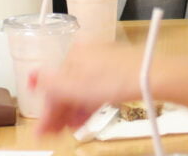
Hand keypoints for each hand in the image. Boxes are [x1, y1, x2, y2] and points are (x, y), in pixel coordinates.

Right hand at [33, 42, 187, 135]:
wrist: (154, 77)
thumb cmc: (119, 78)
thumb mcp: (76, 86)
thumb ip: (50, 83)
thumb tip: (33, 77)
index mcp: (76, 53)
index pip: (52, 83)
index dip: (46, 108)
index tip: (43, 128)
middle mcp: (90, 55)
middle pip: (67, 87)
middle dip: (59, 112)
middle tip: (54, 133)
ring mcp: (106, 63)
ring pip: (83, 90)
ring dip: (74, 111)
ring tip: (71, 130)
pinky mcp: (119, 72)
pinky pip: (98, 90)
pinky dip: (90, 105)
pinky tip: (88, 118)